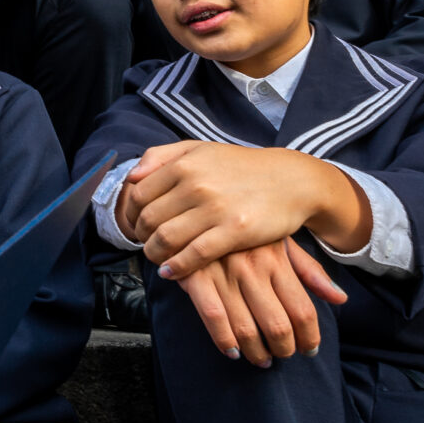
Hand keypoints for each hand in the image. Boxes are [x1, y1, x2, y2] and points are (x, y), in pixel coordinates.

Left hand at [125, 140, 372, 279]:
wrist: (291, 181)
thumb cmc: (241, 168)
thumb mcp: (201, 149)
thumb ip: (162, 156)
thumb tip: (132, 176)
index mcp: (184, 164)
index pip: (139, 194)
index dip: (132, 213)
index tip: (137, 224)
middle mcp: (196, 184)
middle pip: (148, 219)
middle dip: (142, 236)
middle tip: (147, 244)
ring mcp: (215, 208)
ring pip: (166, 239)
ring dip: (155, 254)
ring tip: (158, 259)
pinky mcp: (234, 231)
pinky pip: (194, 255)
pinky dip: (177, 267)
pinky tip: (171, 272)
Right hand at [166, 237, 347, 366]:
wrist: (197, 201)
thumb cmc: (245, 225)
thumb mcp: (281, 241)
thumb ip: (310, 271)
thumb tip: (341, 298)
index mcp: (276, 259)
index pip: (303, 310)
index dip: (310, 337)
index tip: (310, 349)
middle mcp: (253, 268)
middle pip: (277, 325)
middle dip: (284, 349)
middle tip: (284, 355)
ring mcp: (223, 273)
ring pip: (245, 328)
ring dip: (256, 353)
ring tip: (262, 359)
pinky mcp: (196, 276)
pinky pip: (212, 318)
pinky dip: (224, 341)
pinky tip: (232, 351)